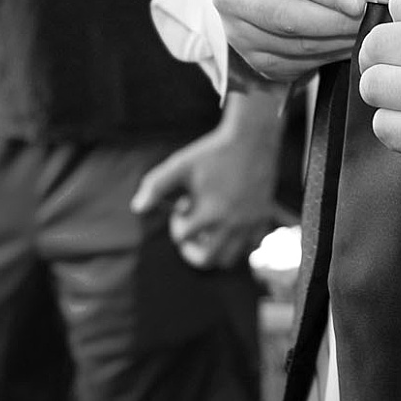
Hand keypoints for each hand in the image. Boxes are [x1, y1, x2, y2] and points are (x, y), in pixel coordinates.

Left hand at [132, 94, 286, 268]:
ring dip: (215, 250)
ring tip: (211, 230)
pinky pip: (251, 246)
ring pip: (229, 259)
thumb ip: (156, 186)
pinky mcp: (263, 219)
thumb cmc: (212, 153)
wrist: (252, 140)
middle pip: (206, 260)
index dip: (177, 223)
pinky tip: (231, 224)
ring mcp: (249, 224)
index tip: (182, 205)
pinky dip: (238, 244)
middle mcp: (231, 224)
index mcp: (210, 212)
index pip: (183, 237)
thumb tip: (137, 208)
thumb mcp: (180, 165)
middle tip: (190, 236)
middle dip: (191, 251)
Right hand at [211, 0, 380, 86]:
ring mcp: (239, 34)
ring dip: (337, 41)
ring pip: (296, 45)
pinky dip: (328, 56)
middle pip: (287, 16)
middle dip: (336, 20)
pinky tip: (343, 44)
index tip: (357, 0)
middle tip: (369, 19)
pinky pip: (298, 64)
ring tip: (363, 31)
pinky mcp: (255, 62)